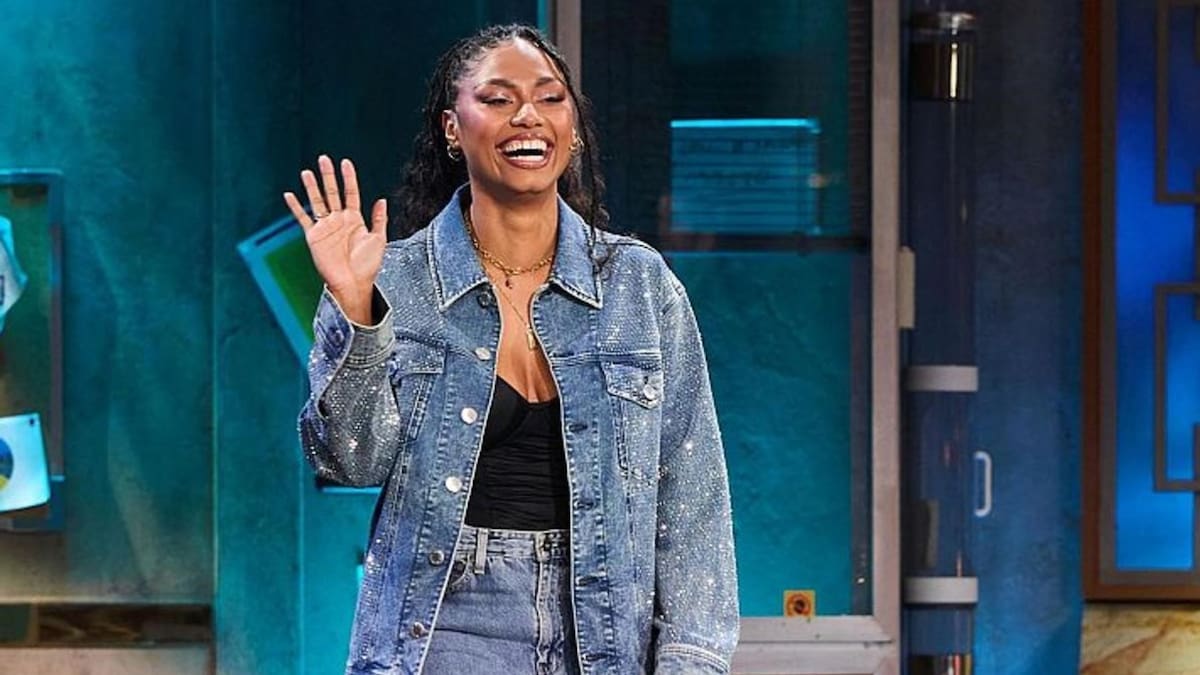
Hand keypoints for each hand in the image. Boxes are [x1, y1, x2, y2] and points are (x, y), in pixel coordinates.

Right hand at [283, 155, 385, 324]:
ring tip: (307, 172)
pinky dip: (295, 207)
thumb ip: (379, 219)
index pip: (351, 193)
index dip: (348, 178)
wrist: (353, 284)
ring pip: (317, 202)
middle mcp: (338, 220)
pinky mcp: (314, 236)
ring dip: (312, 187)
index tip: (345, 162)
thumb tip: (382, 199)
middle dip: (328, 176)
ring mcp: (325, 227)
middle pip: (332, 193)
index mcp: (355, 220)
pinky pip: (303, 219)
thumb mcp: (379, 240)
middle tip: (324, 159)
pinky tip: (289, 195)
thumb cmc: (368, 266)